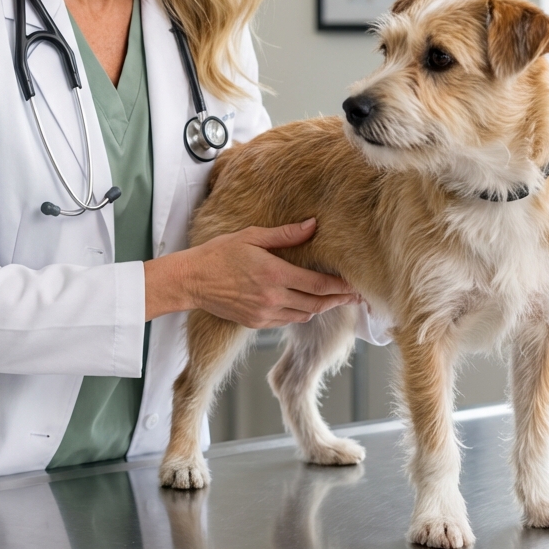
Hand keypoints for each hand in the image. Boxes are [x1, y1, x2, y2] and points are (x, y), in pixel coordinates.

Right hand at [144, 218, 360, 326]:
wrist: (192, 281)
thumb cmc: (219, 254)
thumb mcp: (252, 237)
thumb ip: (285, 235)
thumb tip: (312, 225)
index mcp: (275, 275)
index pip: (318, 285)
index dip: (340, 287)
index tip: (356, 285)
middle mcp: (273, 298)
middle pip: (317, 303)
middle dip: (339, 300)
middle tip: (357, 296)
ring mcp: (264, 314)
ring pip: (304, 315)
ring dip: (321, 308)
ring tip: (335, 300)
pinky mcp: (256, 323)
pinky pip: (287, 321)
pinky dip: (300, 313)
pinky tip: (306, 305)